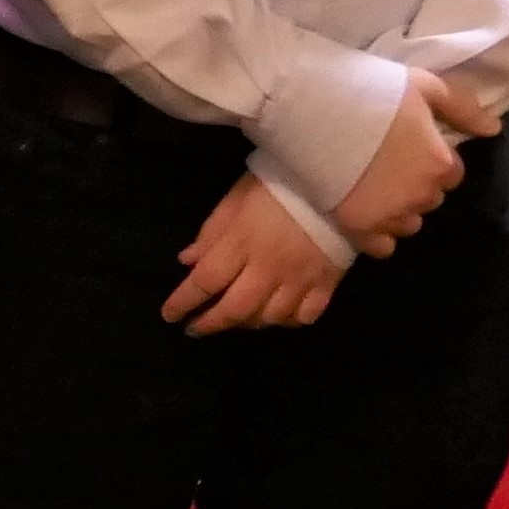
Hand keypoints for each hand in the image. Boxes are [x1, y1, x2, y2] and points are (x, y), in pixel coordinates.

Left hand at [165, 173, 341, 336]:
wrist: (339, 179)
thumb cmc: (279, 182)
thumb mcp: (236, 198)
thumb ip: (211, 231)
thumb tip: (187, 262)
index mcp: (241, 244)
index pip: (204, 282)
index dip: (183, 302)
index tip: (169, 315)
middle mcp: (267, 269)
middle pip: (234, 309)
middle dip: (210, 324)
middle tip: (194, 329)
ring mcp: (299, 280)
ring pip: (269, 318)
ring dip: (247, 324)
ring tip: (234, 320)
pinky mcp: (326, 283)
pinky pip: (305, 315)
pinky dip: (288, 321)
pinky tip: (278, 316)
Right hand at [332, 68, 495, 253]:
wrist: (313, 108)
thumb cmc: (372, 91)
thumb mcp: (424, 86)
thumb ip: (463, 109)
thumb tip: (494, 130)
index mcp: (440, 163)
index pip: (451, 175)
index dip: (431, 161)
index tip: (408, 148)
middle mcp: (422, 195)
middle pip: (429, 200)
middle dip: (415, 186)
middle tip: (386, 165)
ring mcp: (390, 215)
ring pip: (408, 224)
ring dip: (398, 210)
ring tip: (372, 188)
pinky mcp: (359, 227)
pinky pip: (382, 247)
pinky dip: (377, 234)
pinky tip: (364, 212)